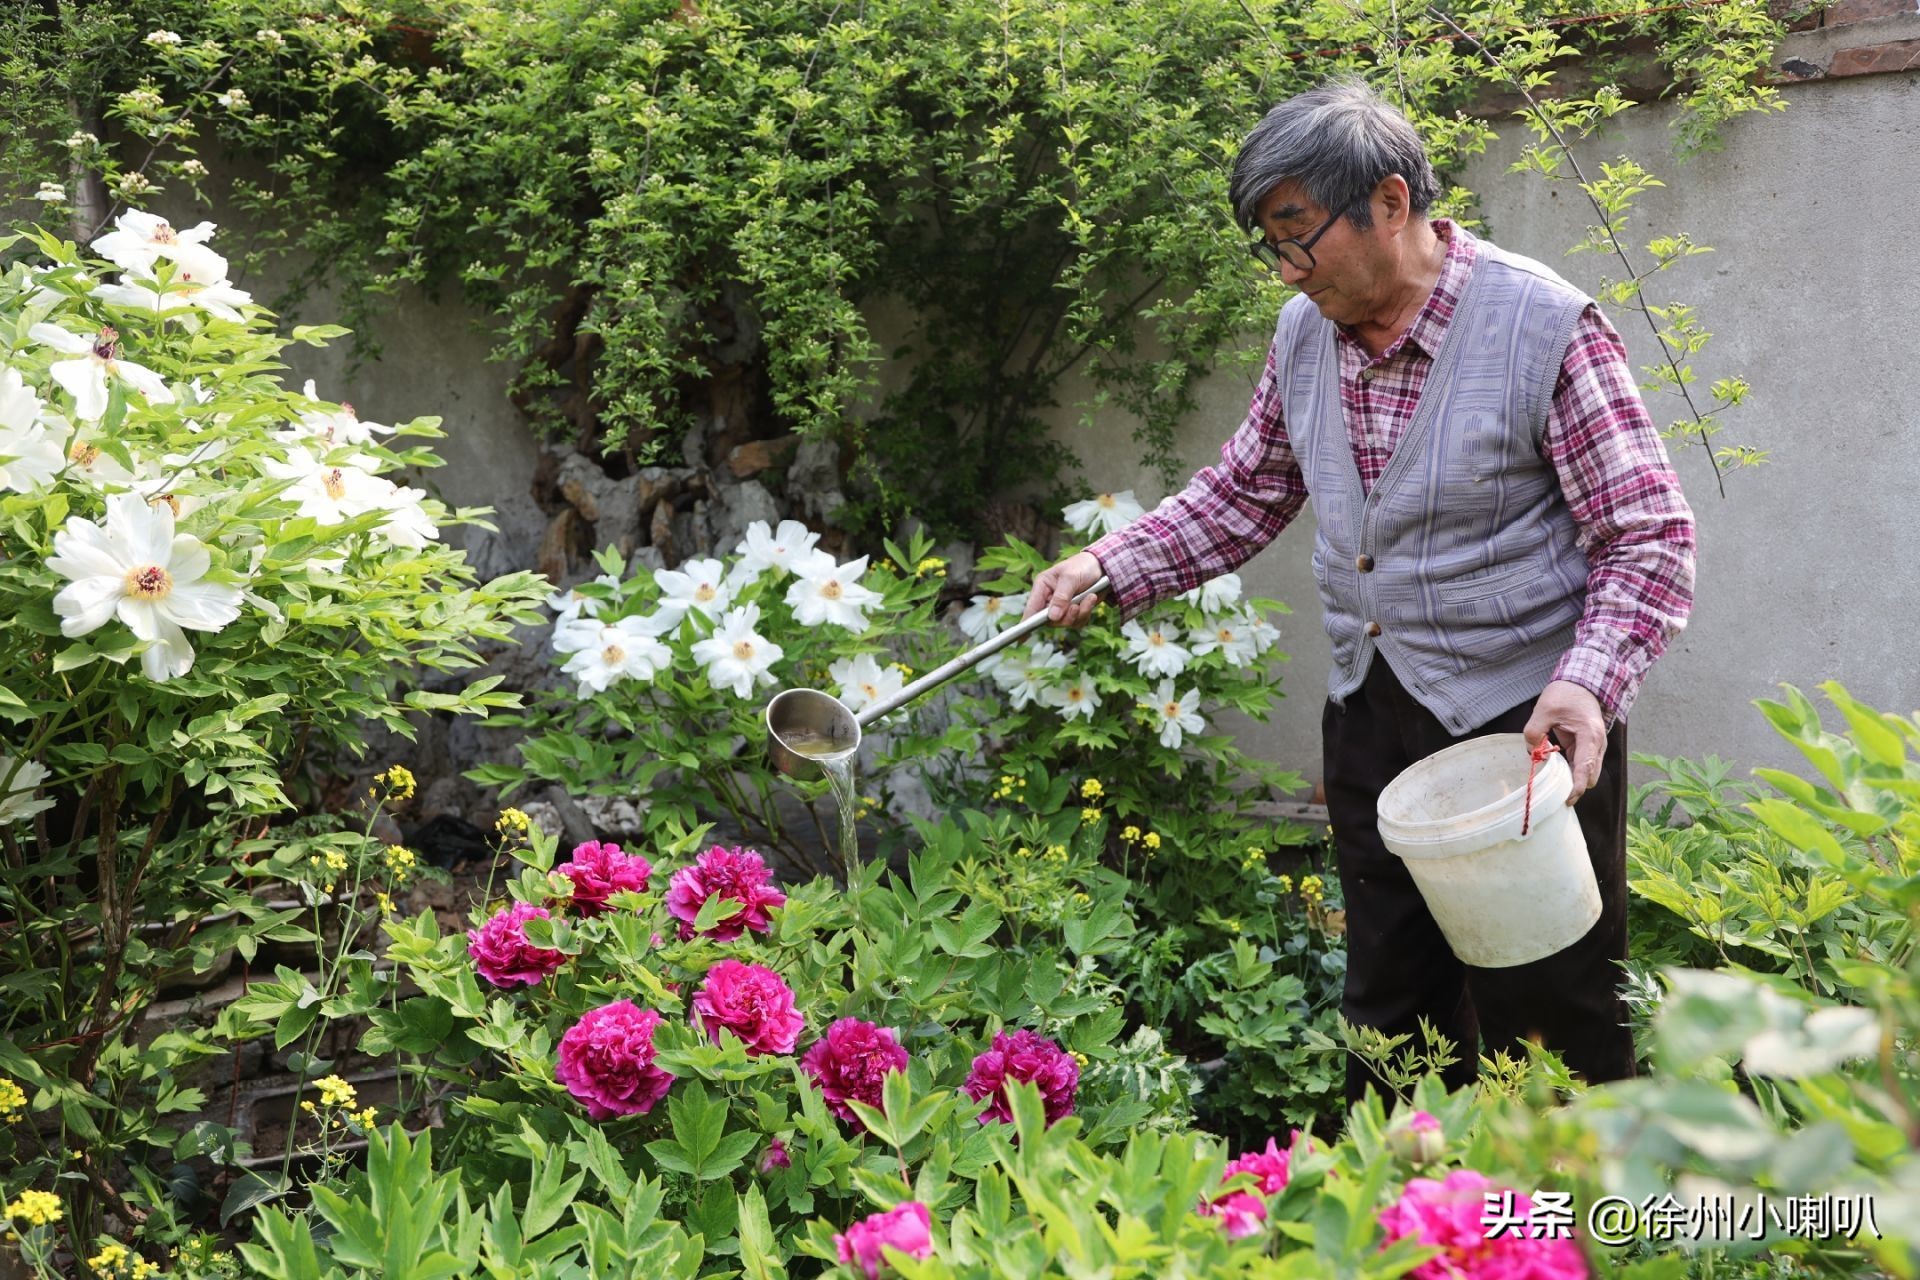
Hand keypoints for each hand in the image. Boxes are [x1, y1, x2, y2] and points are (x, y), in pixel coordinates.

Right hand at [1023, 551, 1103, 627]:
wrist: (1101, 566)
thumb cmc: (1082, 566)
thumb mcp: (1071, 578)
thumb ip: (1061, 597)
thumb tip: (1052, 617)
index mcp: (1042, 587)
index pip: (1031, 608)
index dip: (1025, 623)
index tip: (1021, 639)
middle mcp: (1049, 599)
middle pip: (1050, 620)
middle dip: (1066, 616)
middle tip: (1076, 606)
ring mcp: (1061, 607)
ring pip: (1065, 623)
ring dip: (1079, 613)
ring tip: (1089, 597)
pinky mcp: (1073, 612)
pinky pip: (1077, 622)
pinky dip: (1086, 613)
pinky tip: (1091, 599)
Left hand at [1523, 680, 1606, 804]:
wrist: (1581, 683)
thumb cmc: (1565, 694)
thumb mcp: (1544, 710)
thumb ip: (1535, 732)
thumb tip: (1533, 753)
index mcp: (1590, 735)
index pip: (1586, 769)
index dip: (1577, 787)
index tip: (1566, 799)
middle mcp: (1597, 744)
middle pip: (1590, 776)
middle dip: (1575, 786)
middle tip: (1552, 791)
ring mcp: (1595, 746)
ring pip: (1587, 773)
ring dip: (1572, 779)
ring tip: (1552, 783)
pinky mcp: (1587, 746)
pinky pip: (1581, 765)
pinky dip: (1570, 771)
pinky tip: (1555, 771)